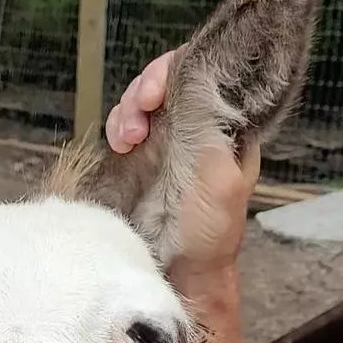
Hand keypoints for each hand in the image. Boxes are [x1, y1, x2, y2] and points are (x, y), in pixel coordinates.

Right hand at [105, 49, 259, 274]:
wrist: (179, 272)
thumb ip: (210, 131)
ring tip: (126, 138)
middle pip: (167, 79)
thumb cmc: (209, 232)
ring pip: (141, 101)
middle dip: (146, 88)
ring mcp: (165, 141)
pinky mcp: (138, 159)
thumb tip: (194, 84)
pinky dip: (116, 127)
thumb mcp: (221, 180)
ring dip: (127, 110)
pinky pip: (123, 127)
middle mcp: (195, 126)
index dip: (176, 70)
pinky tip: (119, 145)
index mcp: (226, 126)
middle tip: (139, 113)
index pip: (205, 73)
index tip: (157, 94)